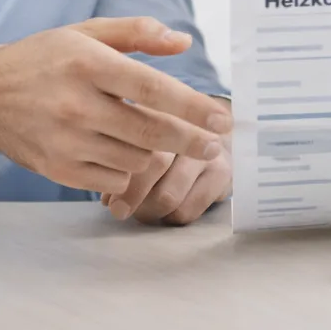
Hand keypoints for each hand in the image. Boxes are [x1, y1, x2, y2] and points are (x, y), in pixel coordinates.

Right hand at [0, 17, 231, 195]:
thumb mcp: (84, 33)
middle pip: (151, 132)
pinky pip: (113, 180)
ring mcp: (65, 141)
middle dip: (191, 141)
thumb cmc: (42, 59)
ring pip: (136, 160)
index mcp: (86, 64)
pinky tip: (122, 153)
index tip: (221, 119)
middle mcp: (76, 104)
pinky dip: (127, 170)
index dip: (192, 107)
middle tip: (215, 144)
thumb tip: (183, 43)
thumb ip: (136, 33)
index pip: (152, 89)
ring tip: (154, 140)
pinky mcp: (57, 170)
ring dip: (154, 153)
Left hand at [99, 129, 232, 225]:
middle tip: (119, 211)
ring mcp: (207, 149)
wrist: (219, 136)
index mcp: (160, 112)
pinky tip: (167, 213)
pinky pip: (188, 209)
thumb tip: (107, 200)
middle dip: (132, 195)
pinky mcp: (223, 172)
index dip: (118, 174)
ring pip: (168, 195)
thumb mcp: (146, 140)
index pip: (135, 143)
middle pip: (154, 165)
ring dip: (150, 211)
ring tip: (143, 212)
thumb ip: (122, 162)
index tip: (107, 200)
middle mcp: (186, 126)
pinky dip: (171, 218)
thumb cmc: (171, 142)